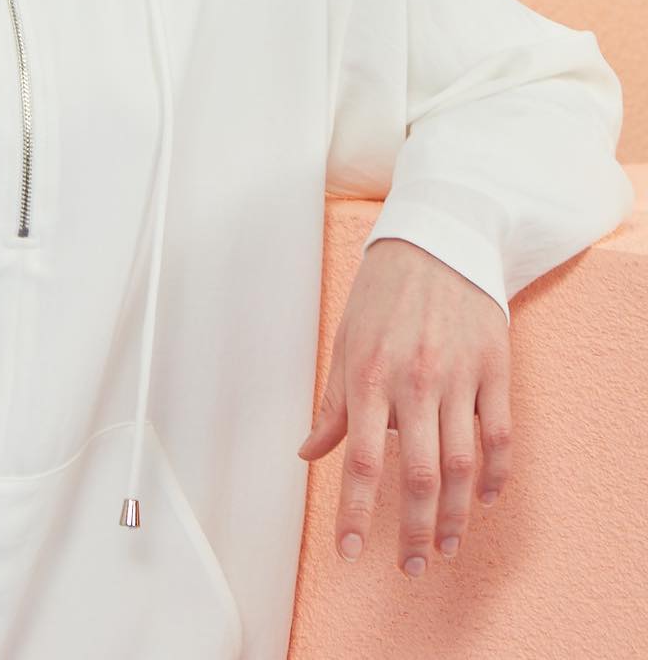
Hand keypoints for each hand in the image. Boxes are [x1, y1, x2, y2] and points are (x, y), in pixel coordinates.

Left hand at [296, 237, 511, 576]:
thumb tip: (307, 452)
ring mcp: (458, 378)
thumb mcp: (345, 342)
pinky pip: (500, 436)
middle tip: (410, 566)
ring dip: (454, 515)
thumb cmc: (382, 293)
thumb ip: (333, 404)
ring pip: (461, 465)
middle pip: (417, 475)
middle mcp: (414, 382)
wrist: (436, 241)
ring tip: (445, 547)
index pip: (358, 459)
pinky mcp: (494, 371)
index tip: (346, 550)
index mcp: (369, 376)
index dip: (353, 511)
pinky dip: (496, 475)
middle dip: (413, 530)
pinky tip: (483, 500)